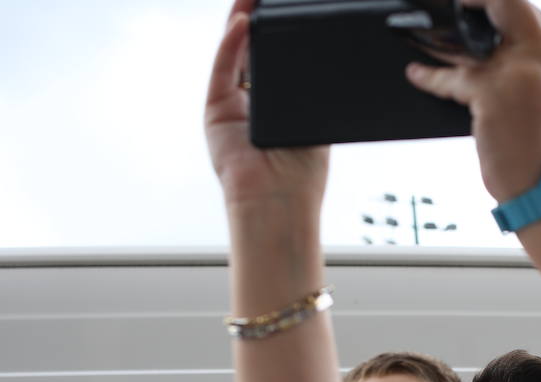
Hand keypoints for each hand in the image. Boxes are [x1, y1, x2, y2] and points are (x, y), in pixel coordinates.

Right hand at [204, 0, 329, 209]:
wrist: (279, 204)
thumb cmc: (301, 178)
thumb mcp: (316, 125)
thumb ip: (313, 93)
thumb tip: (325, 60)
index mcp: (274, 107)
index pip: (273, 60)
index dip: (278, 33)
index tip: (288, 9)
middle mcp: (249, 104)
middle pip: (250, 50)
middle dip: (257, 18)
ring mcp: (229, 105)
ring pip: (232, 53)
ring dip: (242, 21)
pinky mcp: (215, 110)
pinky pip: (222, 69)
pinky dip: (230, 44)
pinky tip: (242, 23)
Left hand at [404, 0, 540, 201]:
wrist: (540, 187)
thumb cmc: (537, 148)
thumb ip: (526, 62)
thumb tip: (484, 42)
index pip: (527, 9)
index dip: (495, 2)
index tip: (469, 4)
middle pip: (503, 5)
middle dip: (470, 3)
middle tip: (447, 8)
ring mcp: (520, 72)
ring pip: (472, 40)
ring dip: (442, 39)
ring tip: (422, 37)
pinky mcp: (494, 93)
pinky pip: (453, 76)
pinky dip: (431, 76)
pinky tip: (417, 73)